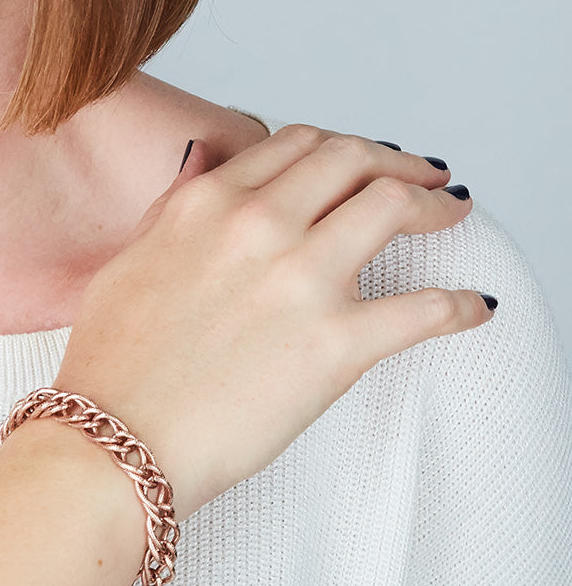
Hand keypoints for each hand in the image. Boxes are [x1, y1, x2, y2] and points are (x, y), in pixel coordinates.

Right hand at [50, 125, 492, 519]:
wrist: (115, 440)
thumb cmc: (113, 365)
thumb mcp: (127, 262)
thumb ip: (174, 208)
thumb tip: (205, 166)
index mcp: (207, 204)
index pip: (295, 145)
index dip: (340, 147)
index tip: (359, 160)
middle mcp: (258, 225)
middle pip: (353, 160)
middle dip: (397, 161)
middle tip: (422, 177)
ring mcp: (302, 280)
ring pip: (395, 206)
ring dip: (437, 205)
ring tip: (453, 212)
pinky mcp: (337, 345)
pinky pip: (424, 309)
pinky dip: (458, 305)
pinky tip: (472, 308)